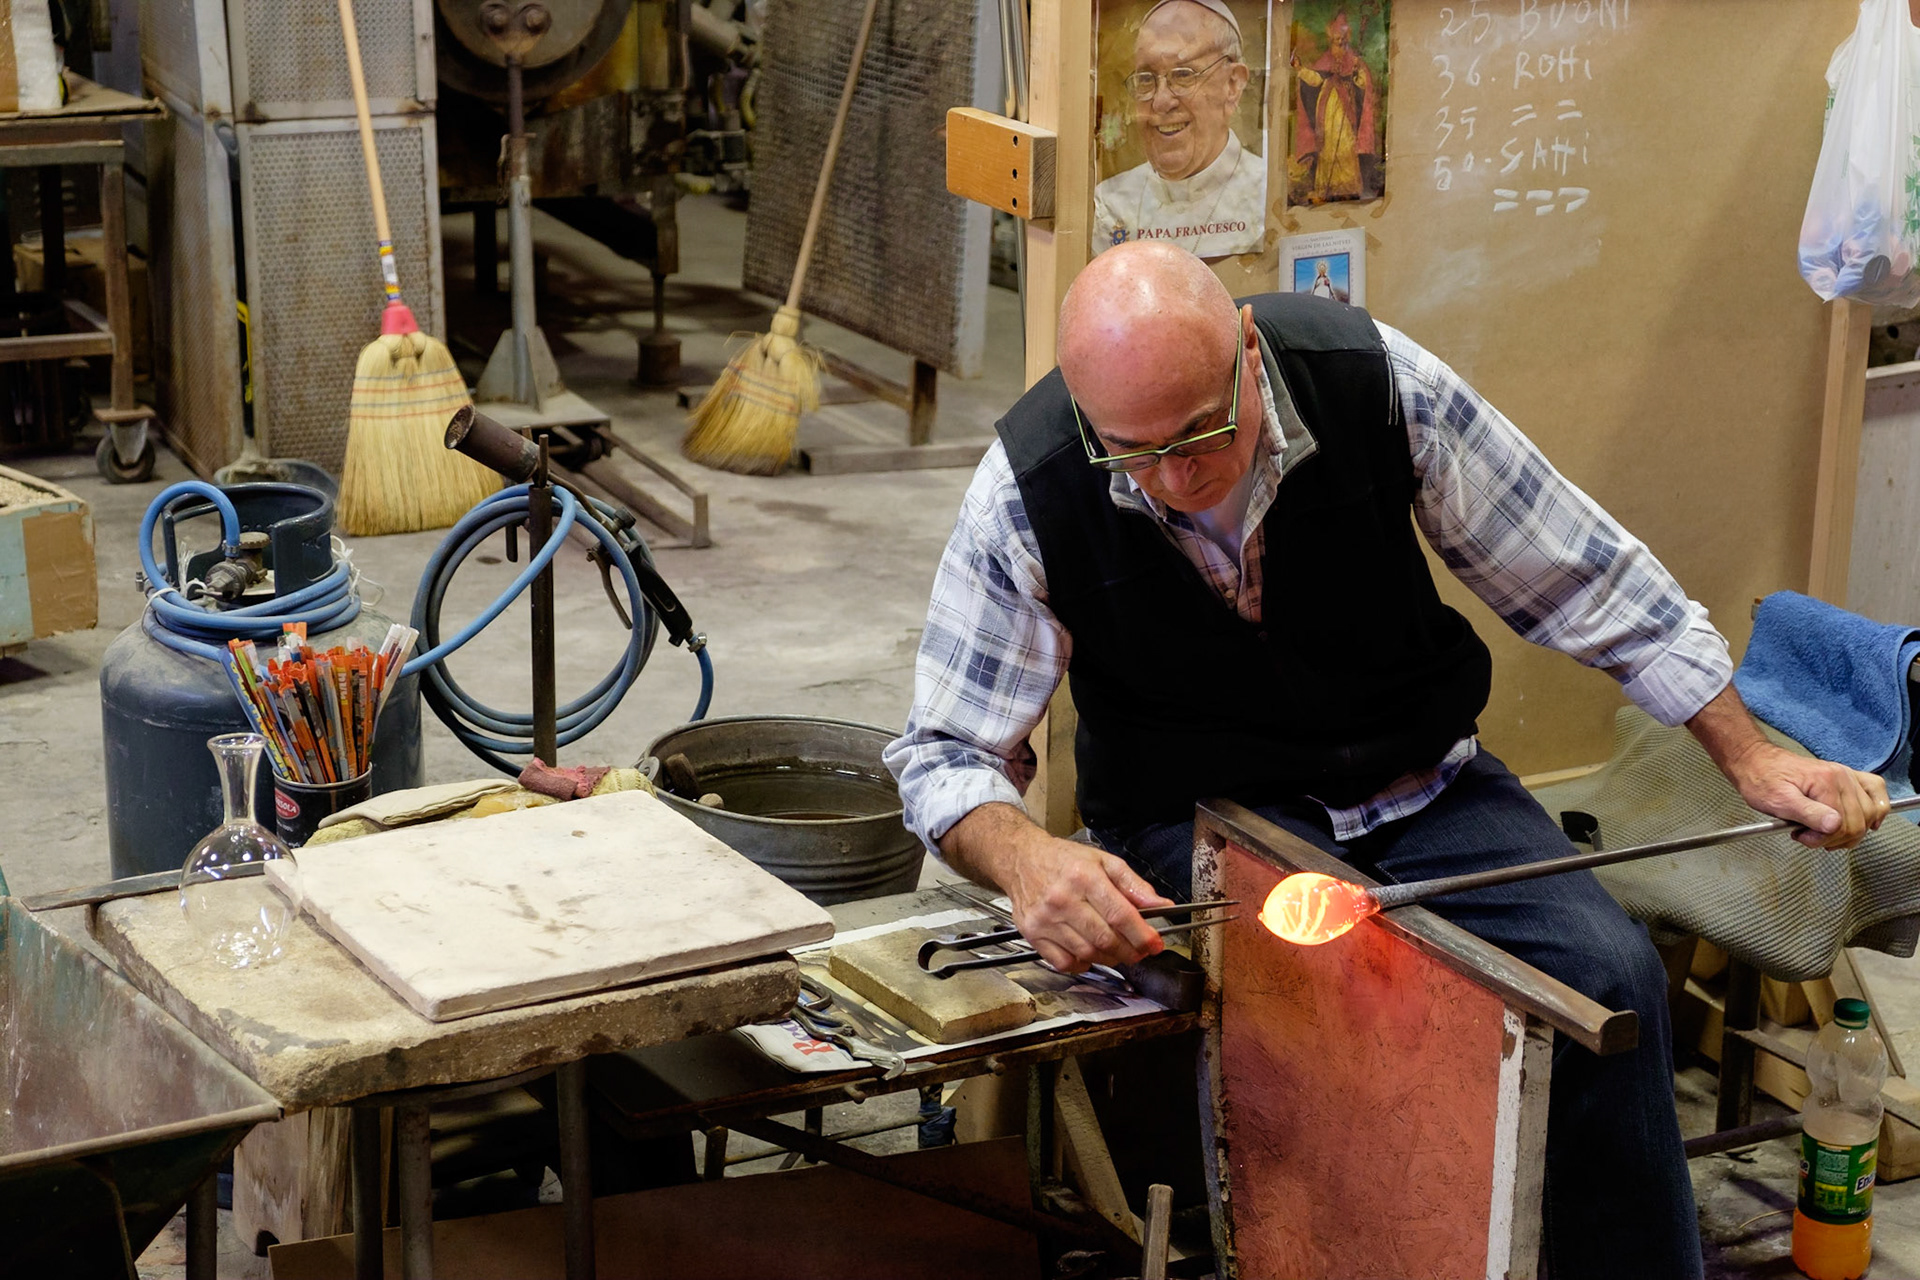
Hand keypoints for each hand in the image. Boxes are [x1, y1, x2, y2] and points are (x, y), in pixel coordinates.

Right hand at [1001, 837, 1173, 972]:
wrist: (1022, 859)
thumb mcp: (1104, 861)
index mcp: (1084, 877)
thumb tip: (1162, 905)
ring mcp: (1046, 919)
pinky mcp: (1033, 934)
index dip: (1142, 935)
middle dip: (1130, 951)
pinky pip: (1064, 963)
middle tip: (1139, 950)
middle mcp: (1063, 899)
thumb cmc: (1063, 860)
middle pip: (1105, 939)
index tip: (1154, 944)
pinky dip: (1082, 964)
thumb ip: (1134, 885)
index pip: (1120, 915)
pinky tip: (1088, 953)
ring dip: (1109, 958)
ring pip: (1087, 954)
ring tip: (1116, 949)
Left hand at [1723, 742, 1890, 849]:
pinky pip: (1876, 791)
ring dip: (1853, 830)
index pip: (1841, 825)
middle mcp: (1843, 777)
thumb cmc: (1762, 781)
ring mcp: (1847, 775)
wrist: (1755, 762)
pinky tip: (1870, 822)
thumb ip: (1808, 814)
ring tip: (1827, 832)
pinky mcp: (1847, 777)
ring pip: (1870, 813)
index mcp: (1826, 782)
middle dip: (1835, 837)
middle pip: (1858, 822)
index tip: (1801, 837)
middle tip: (1810, 836)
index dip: (1822, 839)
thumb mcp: (1778, 801)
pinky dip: (1877, 809)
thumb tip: (1835, 826)